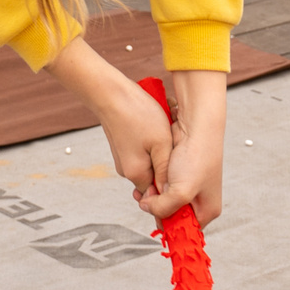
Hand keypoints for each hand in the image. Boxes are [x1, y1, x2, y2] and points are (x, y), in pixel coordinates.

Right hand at [46, 35, 173, 191]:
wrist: (111, 95)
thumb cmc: (139, 116)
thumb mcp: (161, 143)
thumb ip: (164, 170)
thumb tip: (167, 191)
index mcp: (136, 174)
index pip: (158, 194)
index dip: (171, 183)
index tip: (178, 165)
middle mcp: (126, 171)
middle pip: (154, 177)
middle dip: (165, 164)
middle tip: (171, 144)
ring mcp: (123, 159)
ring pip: (149, 163)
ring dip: (159, 152)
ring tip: (162, 133)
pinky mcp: (123, 148)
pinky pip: (142, 153)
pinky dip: (151, 144)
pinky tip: (154, 128)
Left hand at [139, 70, 227, 225]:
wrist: (195, 126)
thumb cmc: (197, 157)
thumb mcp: (181, 192)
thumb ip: (162, 208)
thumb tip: (147, 207)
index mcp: (208, 210)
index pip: (185, 231)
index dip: (168, 228)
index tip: (155, 220)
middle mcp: (199, 200)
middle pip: (172, 216)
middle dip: (157, 209)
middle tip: (149, 199)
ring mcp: (187, 186)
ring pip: (163, 200)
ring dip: (152, 197)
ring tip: (148, 189)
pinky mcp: (177, 174)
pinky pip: (160, 186)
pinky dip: (152, 185)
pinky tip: (149, 180)